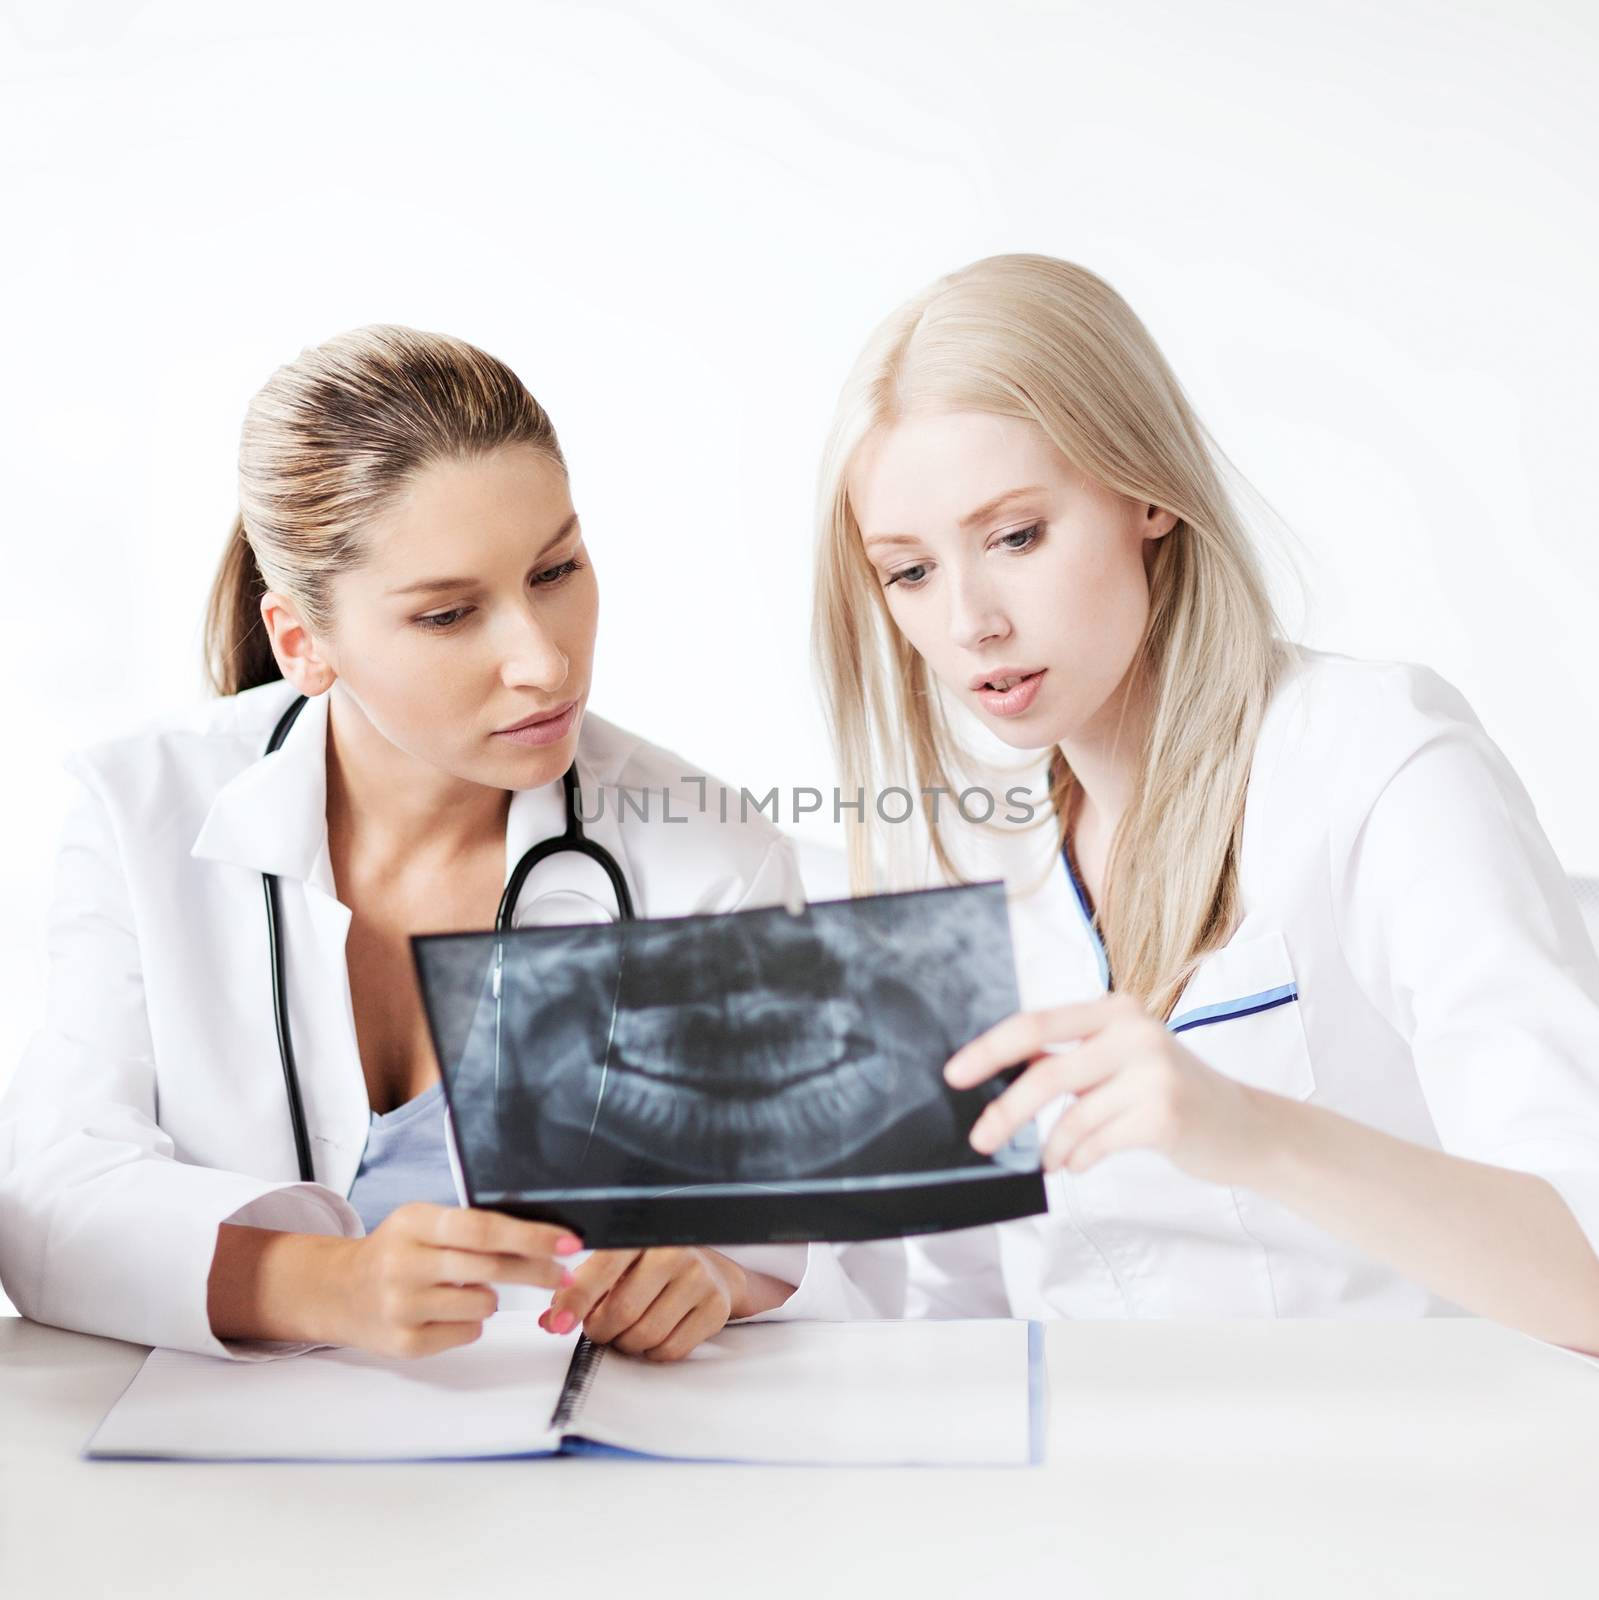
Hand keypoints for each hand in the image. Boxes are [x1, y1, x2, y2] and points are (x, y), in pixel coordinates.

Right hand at [327, 1203, 582, 1358]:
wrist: (338, 1291)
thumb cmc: (396, 1251)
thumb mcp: (422, 1223)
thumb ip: (469, 1227)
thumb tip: (539, 1237)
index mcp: (413, 1223)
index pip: (482, 1228)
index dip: (530, 1236)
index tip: (567, 1241)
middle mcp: (404, 1263)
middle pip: (490, 1266)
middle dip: (537, 1269)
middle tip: (565, 1271)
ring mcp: (401, 1306)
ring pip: (483, 1303)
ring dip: (492, 1297)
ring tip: (470, 1288)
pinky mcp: (403, 1343)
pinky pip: (467, 1332)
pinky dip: (471, 1321)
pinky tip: (448, 1310)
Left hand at [542, 1246, 745, 1361]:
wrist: (709, 1266)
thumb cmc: (651, 1265)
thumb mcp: (616, 1261)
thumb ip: (581, 1287)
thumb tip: (550, 1320)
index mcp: (642, 1235)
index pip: (603, 1269)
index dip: (577, 1300)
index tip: (558, 1323)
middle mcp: (674, 1252)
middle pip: (623, 1311)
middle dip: (601, 1329)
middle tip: (598, 1327)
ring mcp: (699, 1278)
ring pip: (646, 1335)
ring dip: (627, 1343)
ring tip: (627, 1329)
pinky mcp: (715, 1306)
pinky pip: (672, 1349)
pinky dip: (653, 1352)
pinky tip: (653, 1334)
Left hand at [944, 994, 1271, 1184]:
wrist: (1245, 1127)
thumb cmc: (1170, 1094)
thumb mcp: (1120, 1061)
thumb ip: (1069, 1060)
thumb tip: (997, 1075)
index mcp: (1114, 1010)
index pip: (1036, 1023)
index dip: (989, 1049)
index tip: (953, 1074)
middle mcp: (1133, 1031)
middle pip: (1045, 1071)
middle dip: (1006, 1110)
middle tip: (980, 1138)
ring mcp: (1153, 1071)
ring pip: (1070, 1115)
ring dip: (1049, 1147)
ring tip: (1049, 1160)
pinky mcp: (1165, 1112)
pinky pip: (1096, 1142)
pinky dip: (1078, 1158)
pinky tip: (1078, 1163)